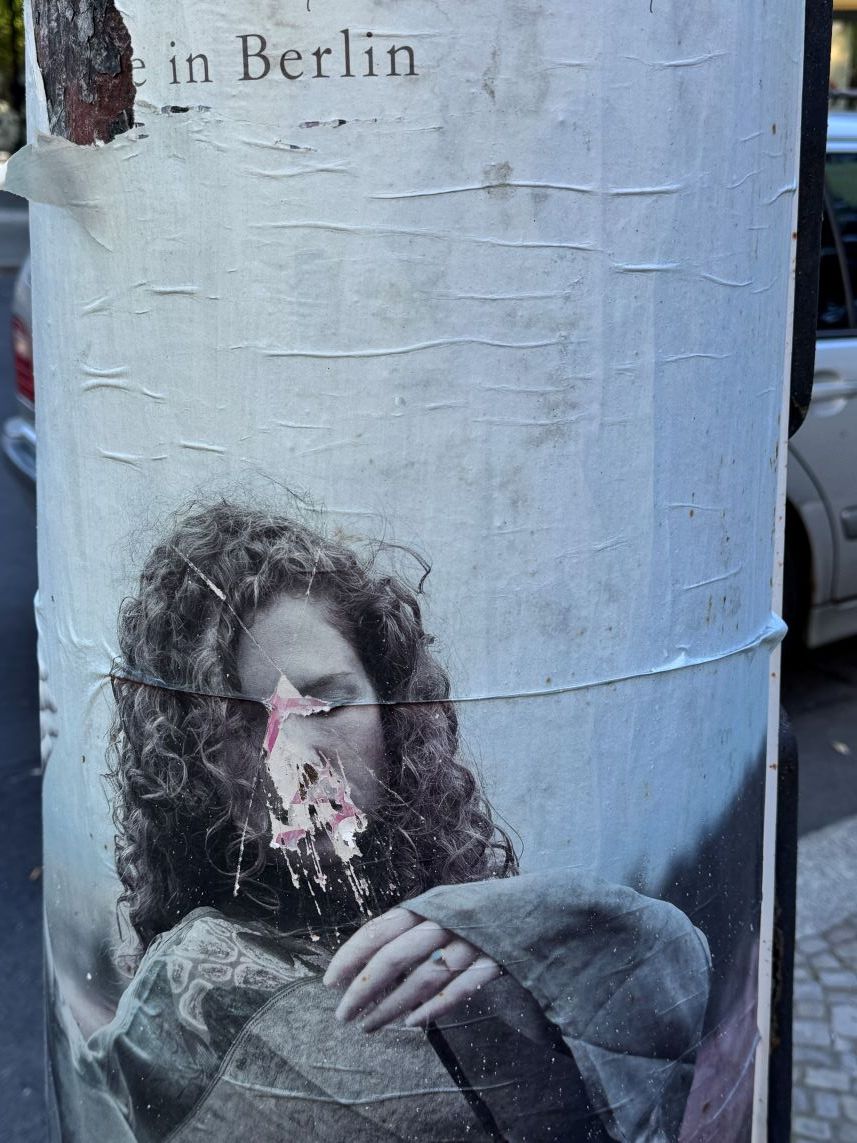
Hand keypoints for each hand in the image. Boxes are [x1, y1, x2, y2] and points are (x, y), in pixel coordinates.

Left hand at [323, 906, 500, 1032]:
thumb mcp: (440, 908)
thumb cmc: (477, 911)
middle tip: (343, 1015)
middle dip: (363, 989)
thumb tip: (366, 962)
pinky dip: (432, 1009)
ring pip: (421, 979)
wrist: (537, 905)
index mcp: (426, 904)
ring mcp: (469, 942)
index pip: (379, 930)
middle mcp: (444, 920)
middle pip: (394, 957)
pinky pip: (456, 991)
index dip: (351, 956)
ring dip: (391, 1007)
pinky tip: (411, 1024)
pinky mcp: (492, 963)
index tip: (328, 983)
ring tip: (368, 1028)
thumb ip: (410, 929)